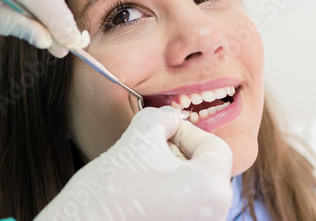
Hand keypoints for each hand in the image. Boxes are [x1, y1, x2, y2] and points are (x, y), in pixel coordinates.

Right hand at [35, 106, 232, 220]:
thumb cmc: (112, 187)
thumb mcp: (138, 138)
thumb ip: (160, 118)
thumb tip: (169, 117)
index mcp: (213, 190)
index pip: (215, 147)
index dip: (186, 132)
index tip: (160, 132)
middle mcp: (213, 216)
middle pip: (204, 169)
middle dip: (177, 151)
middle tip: (147, 148)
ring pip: (192, 188)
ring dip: (169, 171)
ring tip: (140, 169)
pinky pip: (181, 207)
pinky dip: (165, 193)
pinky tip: (138, 190)